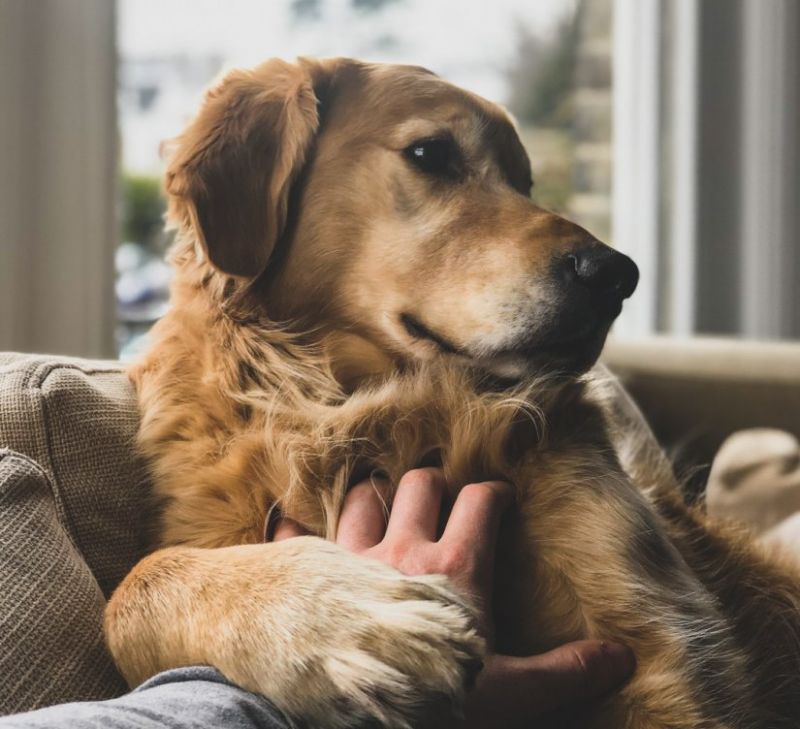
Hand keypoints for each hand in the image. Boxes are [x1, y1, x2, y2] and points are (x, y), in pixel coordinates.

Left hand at [272, 468, 634, 727]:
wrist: (350, 717)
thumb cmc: (432, 702)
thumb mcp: (509, 695)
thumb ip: (563, 672)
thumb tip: (622, 656)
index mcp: (454, 568)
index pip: (480, 503)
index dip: (494, 493)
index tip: (500, 498)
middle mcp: (401, 549)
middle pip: (419, 484)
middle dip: (432, 484)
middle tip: (438, 499)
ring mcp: (348, 557)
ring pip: (362, 497)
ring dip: (372, 496)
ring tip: (380, 505)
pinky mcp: (308, 574)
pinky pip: (295, 532)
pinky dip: (295, 525)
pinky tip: (290, 520)